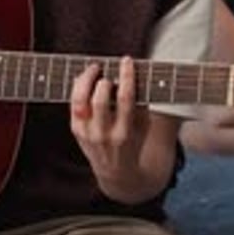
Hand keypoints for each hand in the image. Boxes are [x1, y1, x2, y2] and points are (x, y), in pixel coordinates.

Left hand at [70, 57, 150, 198]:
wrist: (117, 174)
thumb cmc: (137, 143)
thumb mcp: (148, 129)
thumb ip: (151, 106)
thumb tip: (160, 78)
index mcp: (125, 134)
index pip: (125, 100)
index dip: (126, 77)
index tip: (127, 60)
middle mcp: (104, 135)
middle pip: (100, 100)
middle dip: (104, 80)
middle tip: (108, 67)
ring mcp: (87, 134)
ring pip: (80, 101)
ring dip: (86, 80)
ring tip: (95, 68)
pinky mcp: (77, 132)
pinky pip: (73, 105)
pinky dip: (77, 88)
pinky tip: (84, 78)